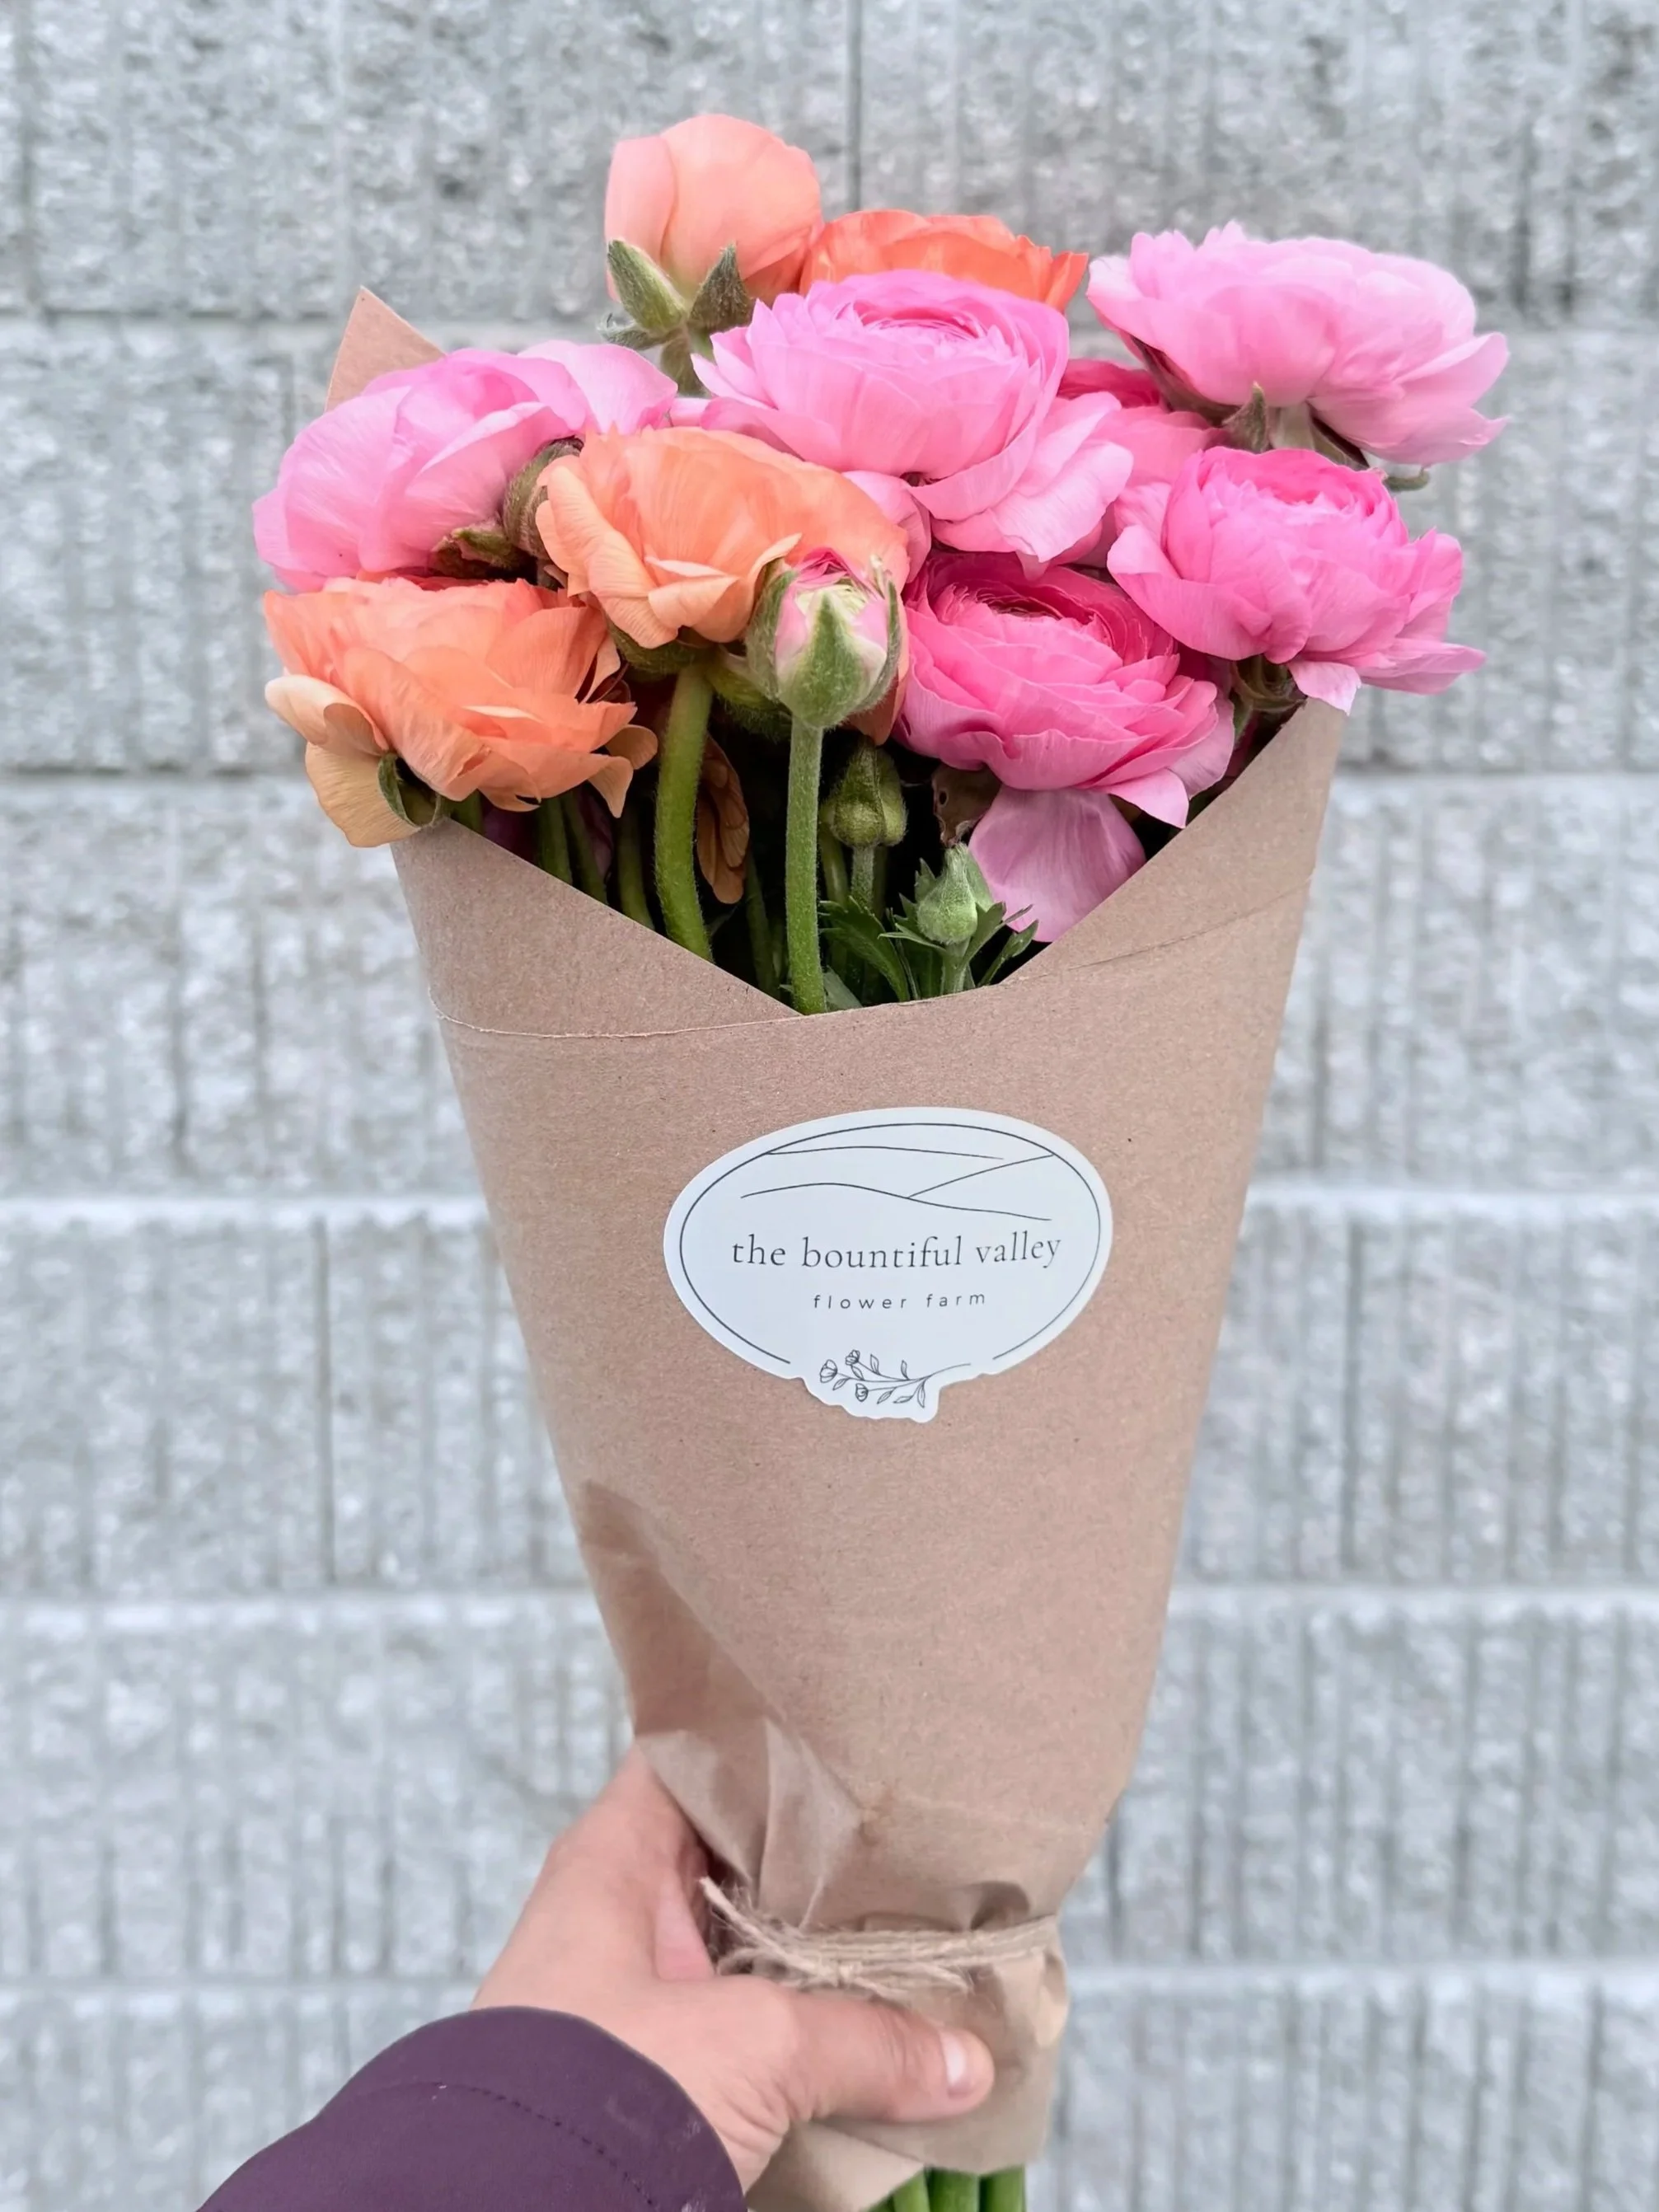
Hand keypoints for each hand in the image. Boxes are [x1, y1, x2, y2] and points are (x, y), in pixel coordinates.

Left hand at [473, 1748, 994, 2188]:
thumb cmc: (593, 2095)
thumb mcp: (751, 2046)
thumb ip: (864, 2039)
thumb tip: (963, 2060)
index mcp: (614, 1859)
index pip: (694, 1755)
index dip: (768, 1741)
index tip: (854, 1736)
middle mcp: (622, 1916)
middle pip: (738, 1860)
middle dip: (821, 1865)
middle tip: (914, 1849)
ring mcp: (639, 1998)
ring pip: (749, 1952)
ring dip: (819, 1960)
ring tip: (918, 1937)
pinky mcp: (659, 2075)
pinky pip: (747, 2033)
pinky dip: (804, 2035)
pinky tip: (875, 2033)